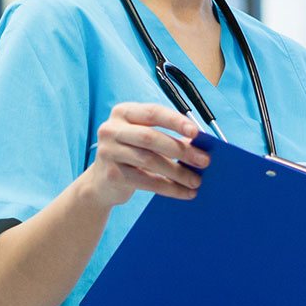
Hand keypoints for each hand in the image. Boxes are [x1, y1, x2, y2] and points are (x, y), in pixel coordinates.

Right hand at [83, 102, 208, 207]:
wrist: (102, 183)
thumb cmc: (132, 155)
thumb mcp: (146, 139)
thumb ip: (169, 136)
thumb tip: (201, 143)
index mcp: (124, 112)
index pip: (153, 112)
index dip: (176, 121)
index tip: (196, 132)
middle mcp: (111, 129)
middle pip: (151, 138)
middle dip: (181, 150)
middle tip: (204, 161)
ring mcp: (108, 152)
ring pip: (150, 161)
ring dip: (178, 172)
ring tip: (196, 181)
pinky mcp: (112, 174)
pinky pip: (146, 181)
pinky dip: (170, 188)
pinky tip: (185, 192)